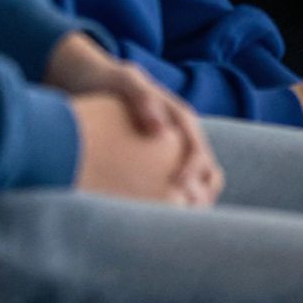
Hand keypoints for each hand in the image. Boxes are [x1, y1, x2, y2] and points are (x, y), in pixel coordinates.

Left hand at [45, 31, 219, 204]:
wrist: (94, 82)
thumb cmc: (112, 81)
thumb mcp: (126, 81)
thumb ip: (142, 98)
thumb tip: (161, 129)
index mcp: (181, 118)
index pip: (200, 153)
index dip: (194, 174)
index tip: (178, 189)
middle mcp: (183, 137)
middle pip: (208, 174)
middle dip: (200, 196)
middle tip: (177, 213)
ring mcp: (174, 151)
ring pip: (197, 185)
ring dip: (190, 204)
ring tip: (167, 221)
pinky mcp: (160, 163)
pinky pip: (173, 188)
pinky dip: (170, 203)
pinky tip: (149, 216)